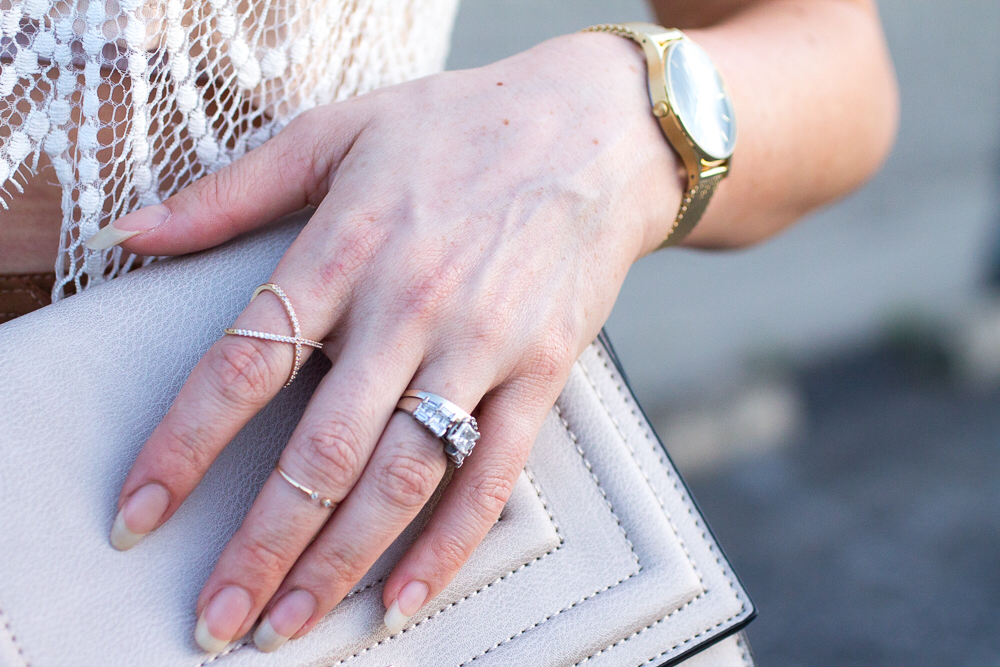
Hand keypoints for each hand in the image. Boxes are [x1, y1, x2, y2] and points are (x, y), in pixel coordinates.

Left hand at [96, 31, 679, 652]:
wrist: (595, 130)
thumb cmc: (460, 127)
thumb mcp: (338, 130)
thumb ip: (231, 190)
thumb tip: (134, 234)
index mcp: (347, 247)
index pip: (246, 364)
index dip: (185, 447)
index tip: (141, 513)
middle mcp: (413, 306)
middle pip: (323, 450)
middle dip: (260, 544)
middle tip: (214, 617)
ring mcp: (484, 345)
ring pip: (403, 477)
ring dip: (340, 562)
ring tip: (288, 623)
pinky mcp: (542, 371)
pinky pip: (494, 474)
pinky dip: (448, 544)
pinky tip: (403, 596)